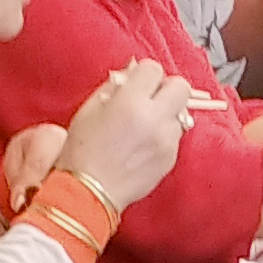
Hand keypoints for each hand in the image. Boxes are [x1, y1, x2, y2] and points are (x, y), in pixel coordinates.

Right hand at [59, 60, 187, 201]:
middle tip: (149, 98)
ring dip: (167, 113)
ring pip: (181, 113)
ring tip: (146, 124)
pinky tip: (145, 144)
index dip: (144, 74)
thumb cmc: (80, 150)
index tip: (135, 84)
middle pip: (180, 86)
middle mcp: (154, 119)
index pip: (154, 69)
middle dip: (166, 88)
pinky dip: (164, 134)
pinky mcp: (171, 159)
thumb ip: (113, 86)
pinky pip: (176, 136)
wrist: (88, 193)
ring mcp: (166, 140)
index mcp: (130, 102)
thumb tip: (131, 72)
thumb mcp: (88, 109)